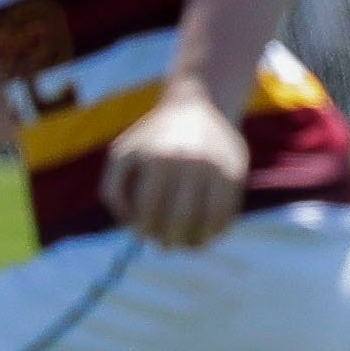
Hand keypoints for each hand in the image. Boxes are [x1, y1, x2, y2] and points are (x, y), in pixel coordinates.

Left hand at [101, 84, 249, 248]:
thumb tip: (129, 226)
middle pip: (181, 218)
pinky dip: (218, 230)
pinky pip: (228, 212)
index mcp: (158, 158)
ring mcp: (216, 166)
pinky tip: (209, 233)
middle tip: (167, 245)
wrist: (199, 105)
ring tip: (190, 245)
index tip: (146, 235)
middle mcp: (189, 161)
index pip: (150, 210)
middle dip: (172, 240)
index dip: (146, 230)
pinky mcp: (236, 172)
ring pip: (209, 219)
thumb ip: (113, 189)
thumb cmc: (154, 137)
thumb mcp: (124, 153)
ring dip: (198, 242)